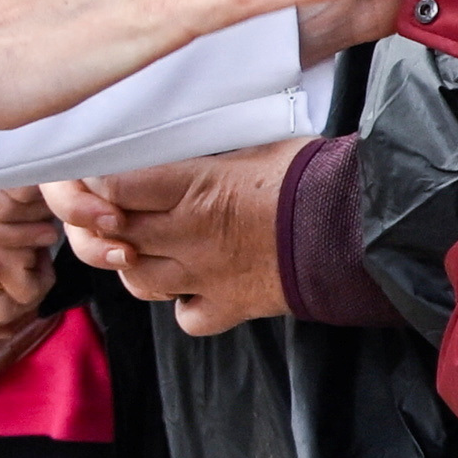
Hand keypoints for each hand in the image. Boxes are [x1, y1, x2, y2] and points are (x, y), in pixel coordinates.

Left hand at [46, 143, 298, 334]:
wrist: (359, 228)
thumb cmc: (314, 177)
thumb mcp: (254, 146)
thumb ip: (209, 154)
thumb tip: (187, 139)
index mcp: (194, 187)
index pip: (114, 186)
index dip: (98, 181)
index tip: (99, 175)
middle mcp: (190, 235)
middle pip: (117, 233)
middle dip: (105, 222)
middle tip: (118, 209)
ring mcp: (206, 277)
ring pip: (137, 280)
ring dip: (135, 263)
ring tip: (151, 247)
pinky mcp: (230, 306)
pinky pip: (185, 317)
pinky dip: (181, 305)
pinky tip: (193, 286)